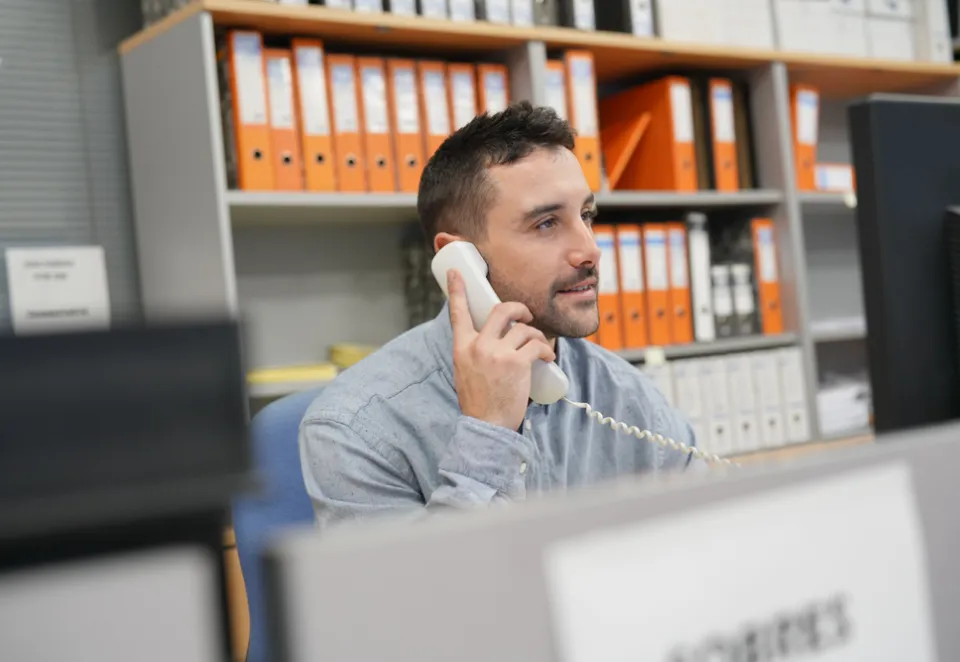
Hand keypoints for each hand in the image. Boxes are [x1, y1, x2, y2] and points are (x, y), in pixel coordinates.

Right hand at [447, 269, 555, 430]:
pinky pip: (537, 345)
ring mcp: (497, 353)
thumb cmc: (478, 402)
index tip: (456, 272)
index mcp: (461, 347)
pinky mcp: (517, 363)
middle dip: (518, 308)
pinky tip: (547, 359)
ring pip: (524, 328)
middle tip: (525, 316)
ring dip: (536, 335)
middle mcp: (478, 346)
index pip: (457, 312)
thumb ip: (474, 352)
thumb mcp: (465, 371)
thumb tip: (491, 337)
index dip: (457, 289)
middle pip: (501, 310)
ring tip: (540, 348)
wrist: (486, 427)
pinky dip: (546, 350)